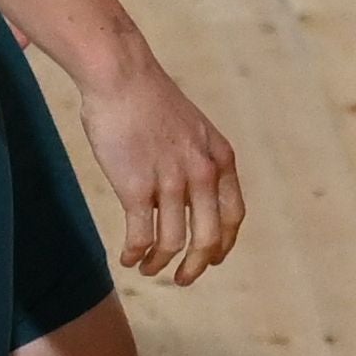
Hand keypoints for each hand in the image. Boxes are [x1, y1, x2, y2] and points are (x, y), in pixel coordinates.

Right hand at [79, 56, 244, 282]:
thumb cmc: (149, 100)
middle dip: (197, 266)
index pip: (233, 216)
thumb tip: (192, 194)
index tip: (214, 259)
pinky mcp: (136, 187)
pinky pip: (141, 236)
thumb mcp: (193, 128)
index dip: (225, 244)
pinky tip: (127, 258)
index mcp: (220, 159)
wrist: (121, 76)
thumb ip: (199, 160)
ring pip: (173, 243)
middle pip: (209, 238)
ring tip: (147, 268)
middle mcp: (202, 174)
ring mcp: (171, 182)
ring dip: (160, 264)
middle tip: (183, 279)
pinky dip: (135, 254)